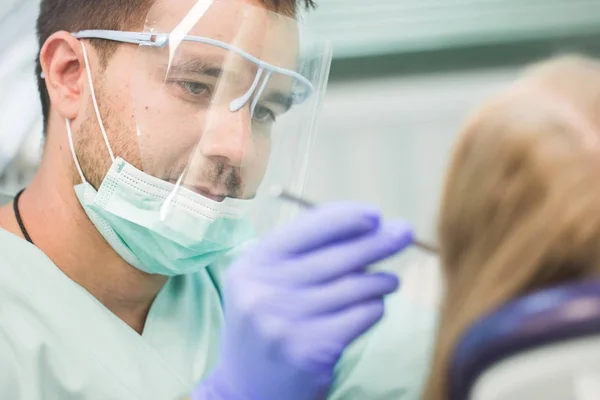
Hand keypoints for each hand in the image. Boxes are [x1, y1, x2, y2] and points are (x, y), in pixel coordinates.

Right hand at [193, 202, 413, 399]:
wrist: (248, 390)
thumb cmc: (268, 325)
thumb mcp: (266, 283)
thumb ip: (303, 252)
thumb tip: (363, 223)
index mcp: (253, 265)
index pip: (305, 229)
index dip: (345, 218)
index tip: (375, 215)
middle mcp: (264, 290)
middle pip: (337, 256)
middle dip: (377, 241)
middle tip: (404, 232)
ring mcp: (285, 322)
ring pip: (355, 286)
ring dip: (380, 280)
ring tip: (390, 280)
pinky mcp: (309, 350)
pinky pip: (361, 316)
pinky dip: (375, 307)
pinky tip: (374, 306)